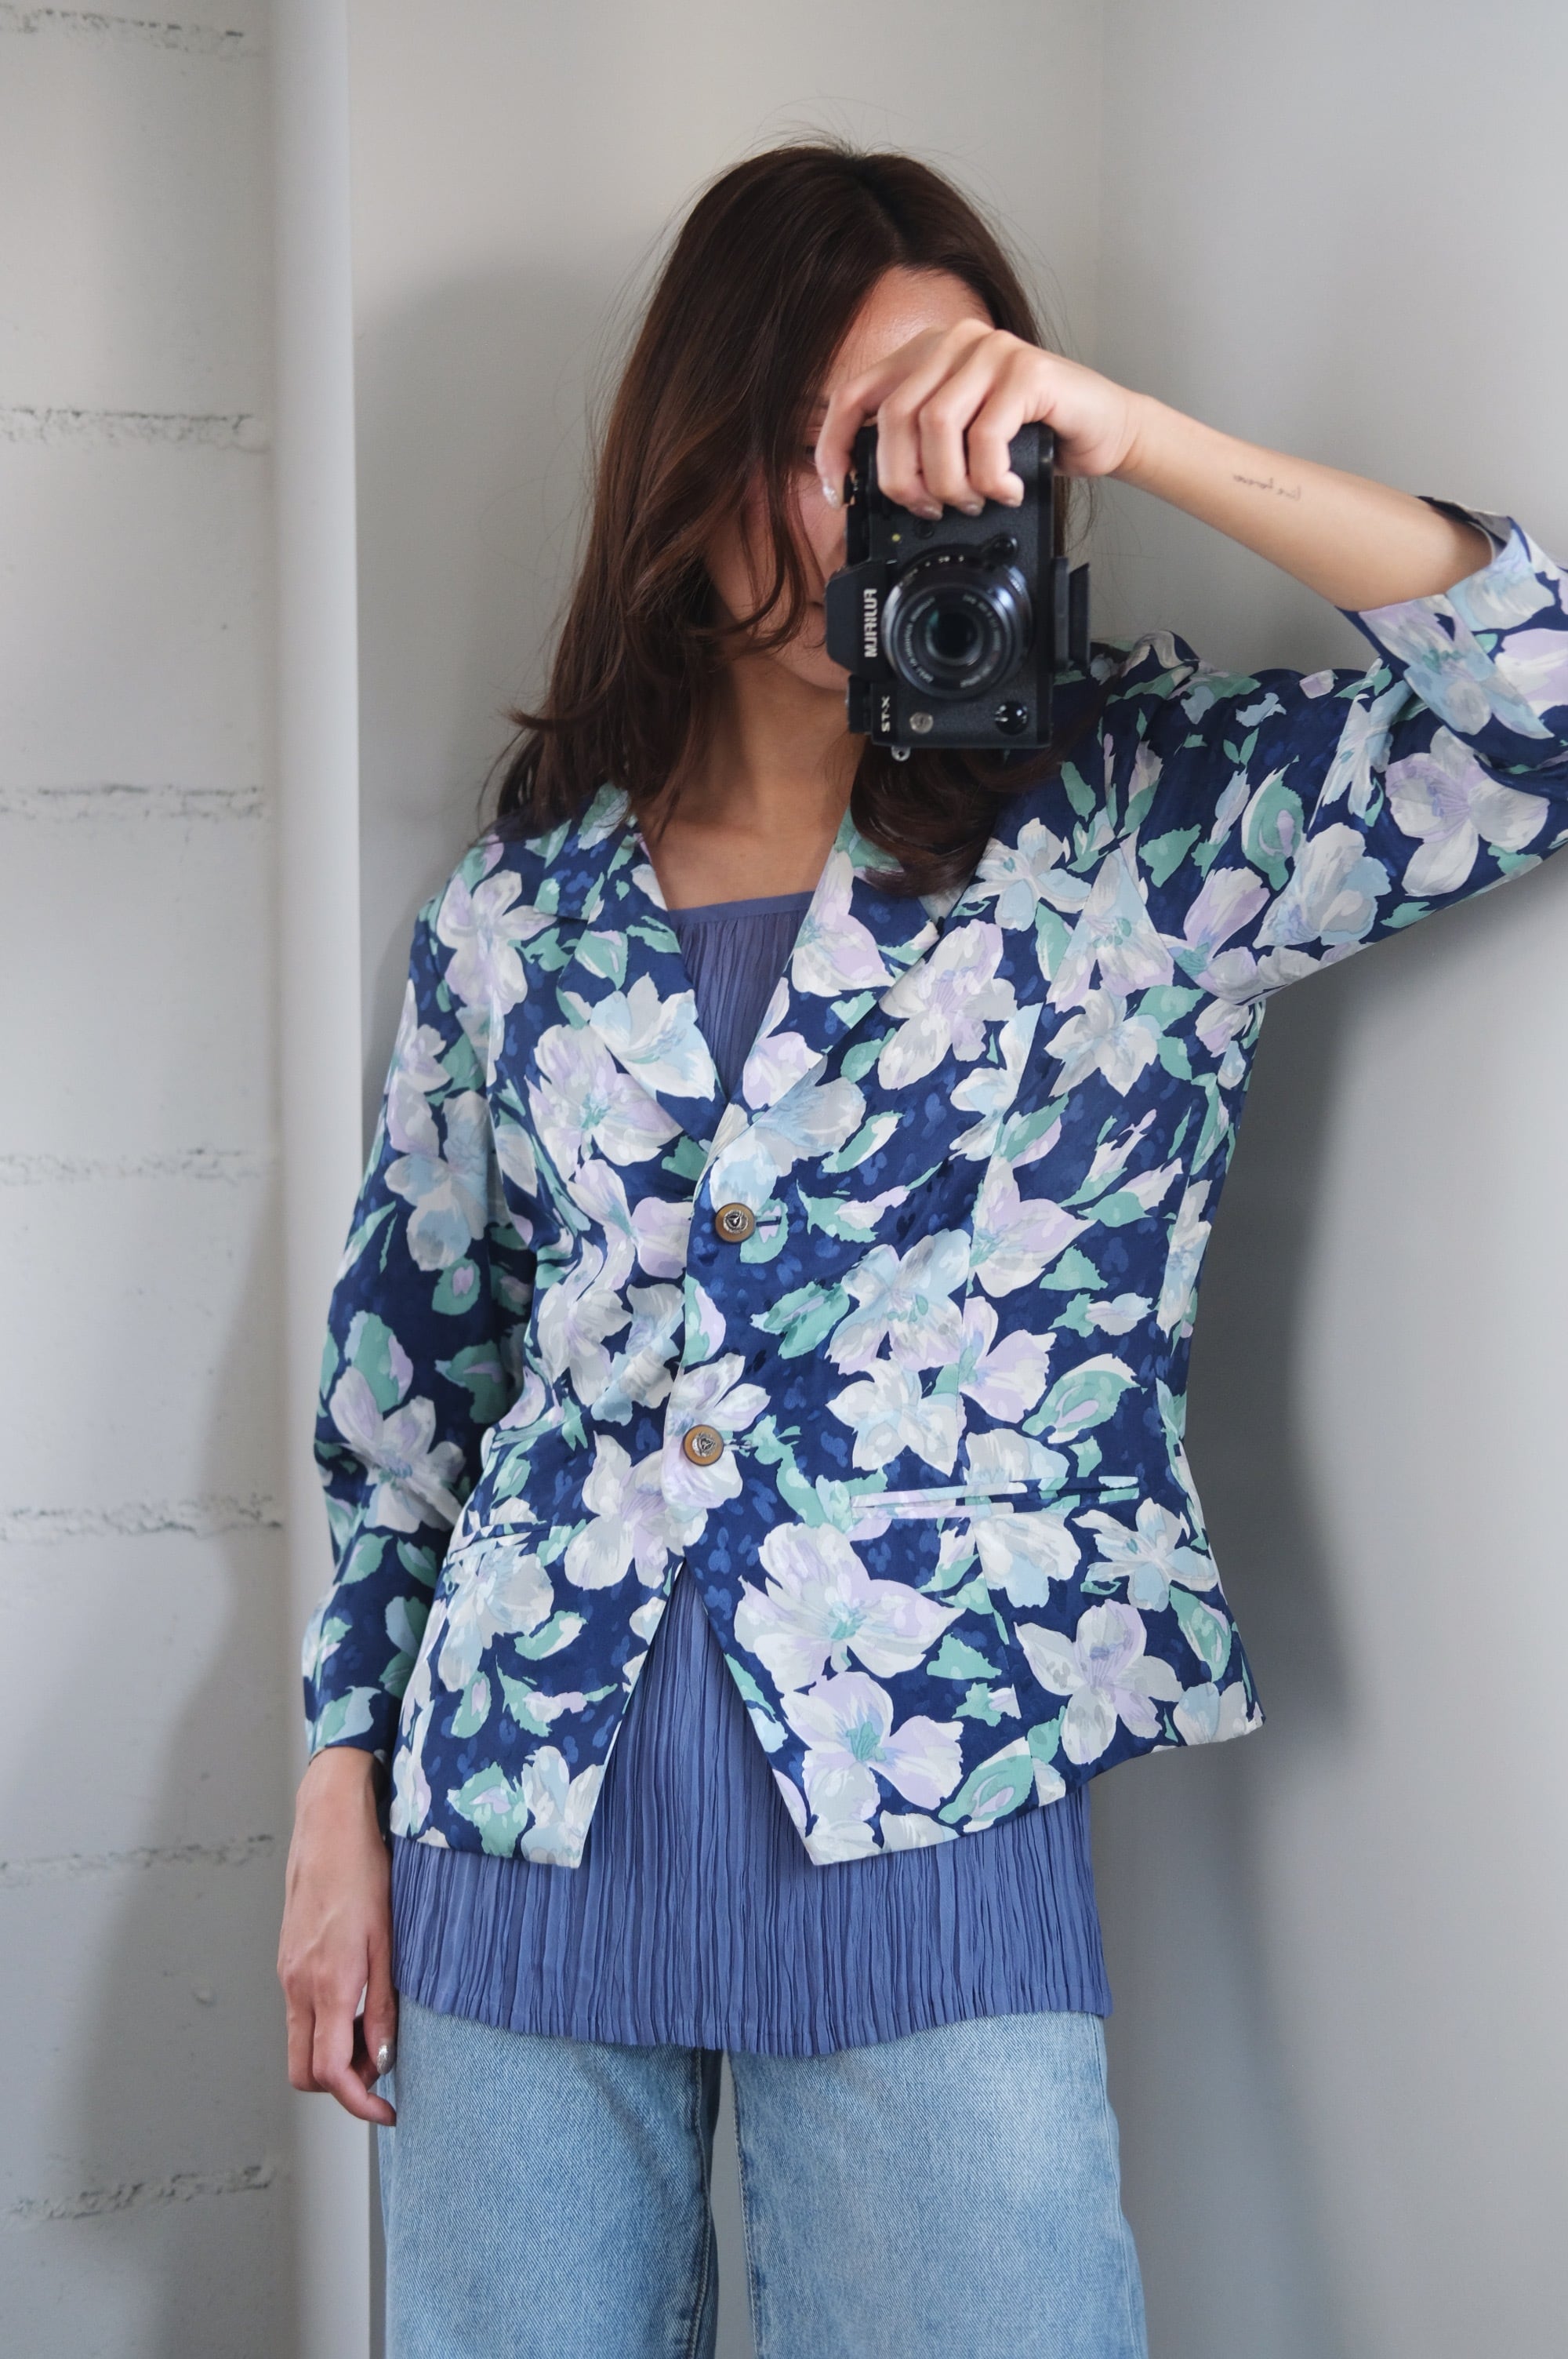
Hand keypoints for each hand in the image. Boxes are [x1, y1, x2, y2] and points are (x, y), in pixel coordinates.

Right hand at [277, 1746, 397, 2126]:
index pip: (330, 2071)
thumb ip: (384, 2003)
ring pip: (301, 2043)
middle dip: (340, 2086)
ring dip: (333, 2054)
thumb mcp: (389, 1938)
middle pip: (304, 2071)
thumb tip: (383, 2058)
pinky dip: (326, 2025)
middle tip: (380, 2070)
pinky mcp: (288, 1960)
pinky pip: (301, 2013)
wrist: (329, 1823)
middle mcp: (298, 1985)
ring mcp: (288, 1973)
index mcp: (328, 1982)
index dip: (358, 2103)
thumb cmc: (364, 1870)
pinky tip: (357, 2002)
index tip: (386, 2111)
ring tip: (375, 2033)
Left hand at [814, 321, 1146, 518]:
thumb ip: (920, 445)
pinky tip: (1005, 490)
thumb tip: (872, 488)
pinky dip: (989, 478)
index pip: (856, 393)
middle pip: (894, 417)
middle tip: (928, 508)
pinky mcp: (1027, 372)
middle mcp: (954, 342)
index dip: (836, 444)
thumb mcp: (963, 440)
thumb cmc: (1034, 438)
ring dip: (949, 482)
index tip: (837, 489)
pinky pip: (985, 436)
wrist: (1105, 428)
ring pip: (935, 426)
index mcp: (926, 354)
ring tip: (972, 502)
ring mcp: (992, 351)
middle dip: (903, 480)